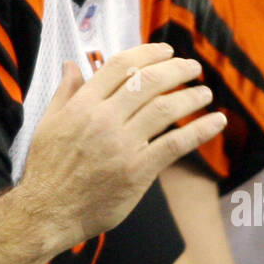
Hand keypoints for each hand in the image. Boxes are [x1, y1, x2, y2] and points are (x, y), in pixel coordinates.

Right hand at [20, 44, 225, 250]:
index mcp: (82, 105)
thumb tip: (73, 64)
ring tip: (205, 92)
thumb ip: (65, 92)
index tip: (167, 50)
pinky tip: (217, 121)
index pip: (121, 66)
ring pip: (165, 109)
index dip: (149, 53)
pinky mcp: (138, 171)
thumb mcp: (48, 124)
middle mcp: (104, 119)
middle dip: (176, 69)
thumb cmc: (47, 170)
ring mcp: (122, 145)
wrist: (48, 213)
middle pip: (148, 82)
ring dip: (191, 97)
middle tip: (193, 67)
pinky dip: (200, 130)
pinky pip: (175, 143)